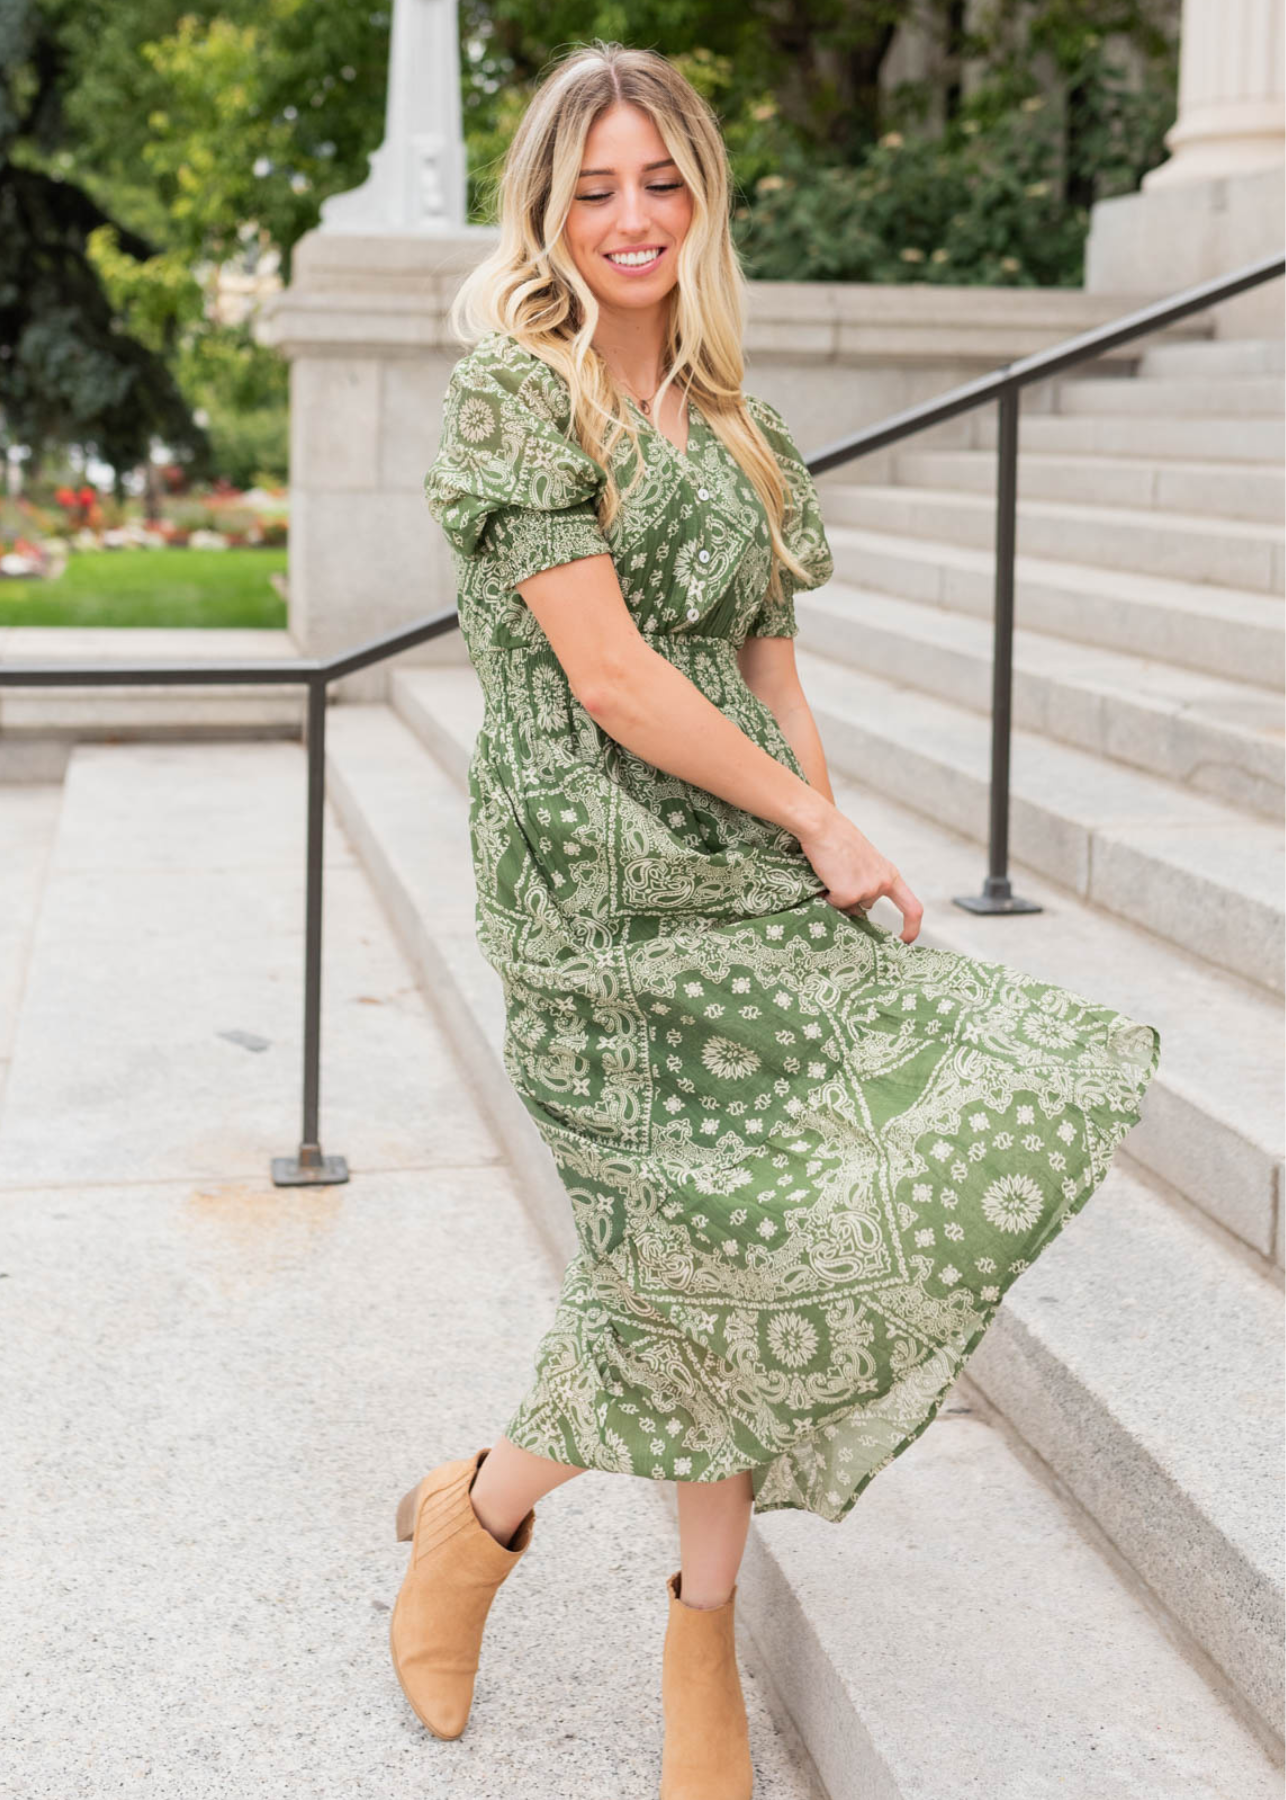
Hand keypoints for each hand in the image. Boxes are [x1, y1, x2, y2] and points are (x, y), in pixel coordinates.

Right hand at [796, 803, 922, 943]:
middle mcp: (883, 884)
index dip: (911, 928)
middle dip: (849, 900)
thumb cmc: (838, 838)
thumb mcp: (862, 861)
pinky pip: (834, 905)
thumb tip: (858, 909)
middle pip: (866, 907)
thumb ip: (867, 881)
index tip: (903, 941)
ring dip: (837, 896)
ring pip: (848, 907)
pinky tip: (825, 875)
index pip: (913, 908)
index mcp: (890, 874)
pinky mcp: (848, 894)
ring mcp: (867, 890)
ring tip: (831, 870)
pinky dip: (826, 896)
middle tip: (837, 878)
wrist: (822, 826)